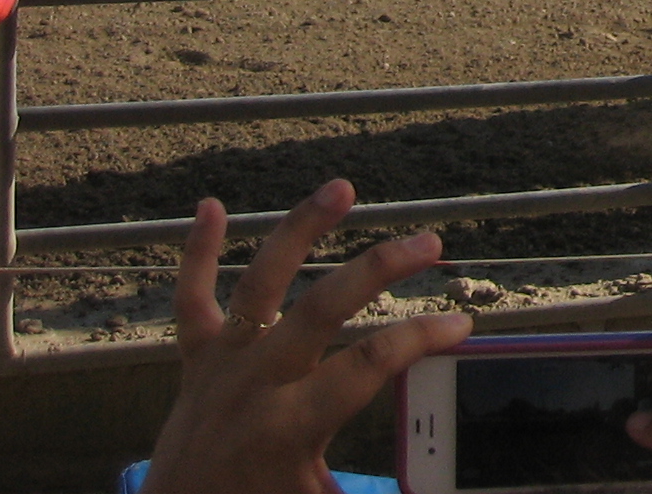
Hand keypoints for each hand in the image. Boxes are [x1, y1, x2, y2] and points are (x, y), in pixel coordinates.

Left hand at [140, 180, 467, 493]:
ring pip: (259, 284)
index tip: (462, 324)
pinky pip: (190, 302)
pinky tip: (209, 207)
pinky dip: (197, 254)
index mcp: (289, 426)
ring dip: (300, 230)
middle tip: (430, 242)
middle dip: (379, 269)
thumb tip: (434, 477)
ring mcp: (221, 366)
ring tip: (341, 187)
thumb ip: (372, 484)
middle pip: (321, 310)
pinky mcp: (195, 360)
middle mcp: (254, 385)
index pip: (369, 365)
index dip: (420, 339)